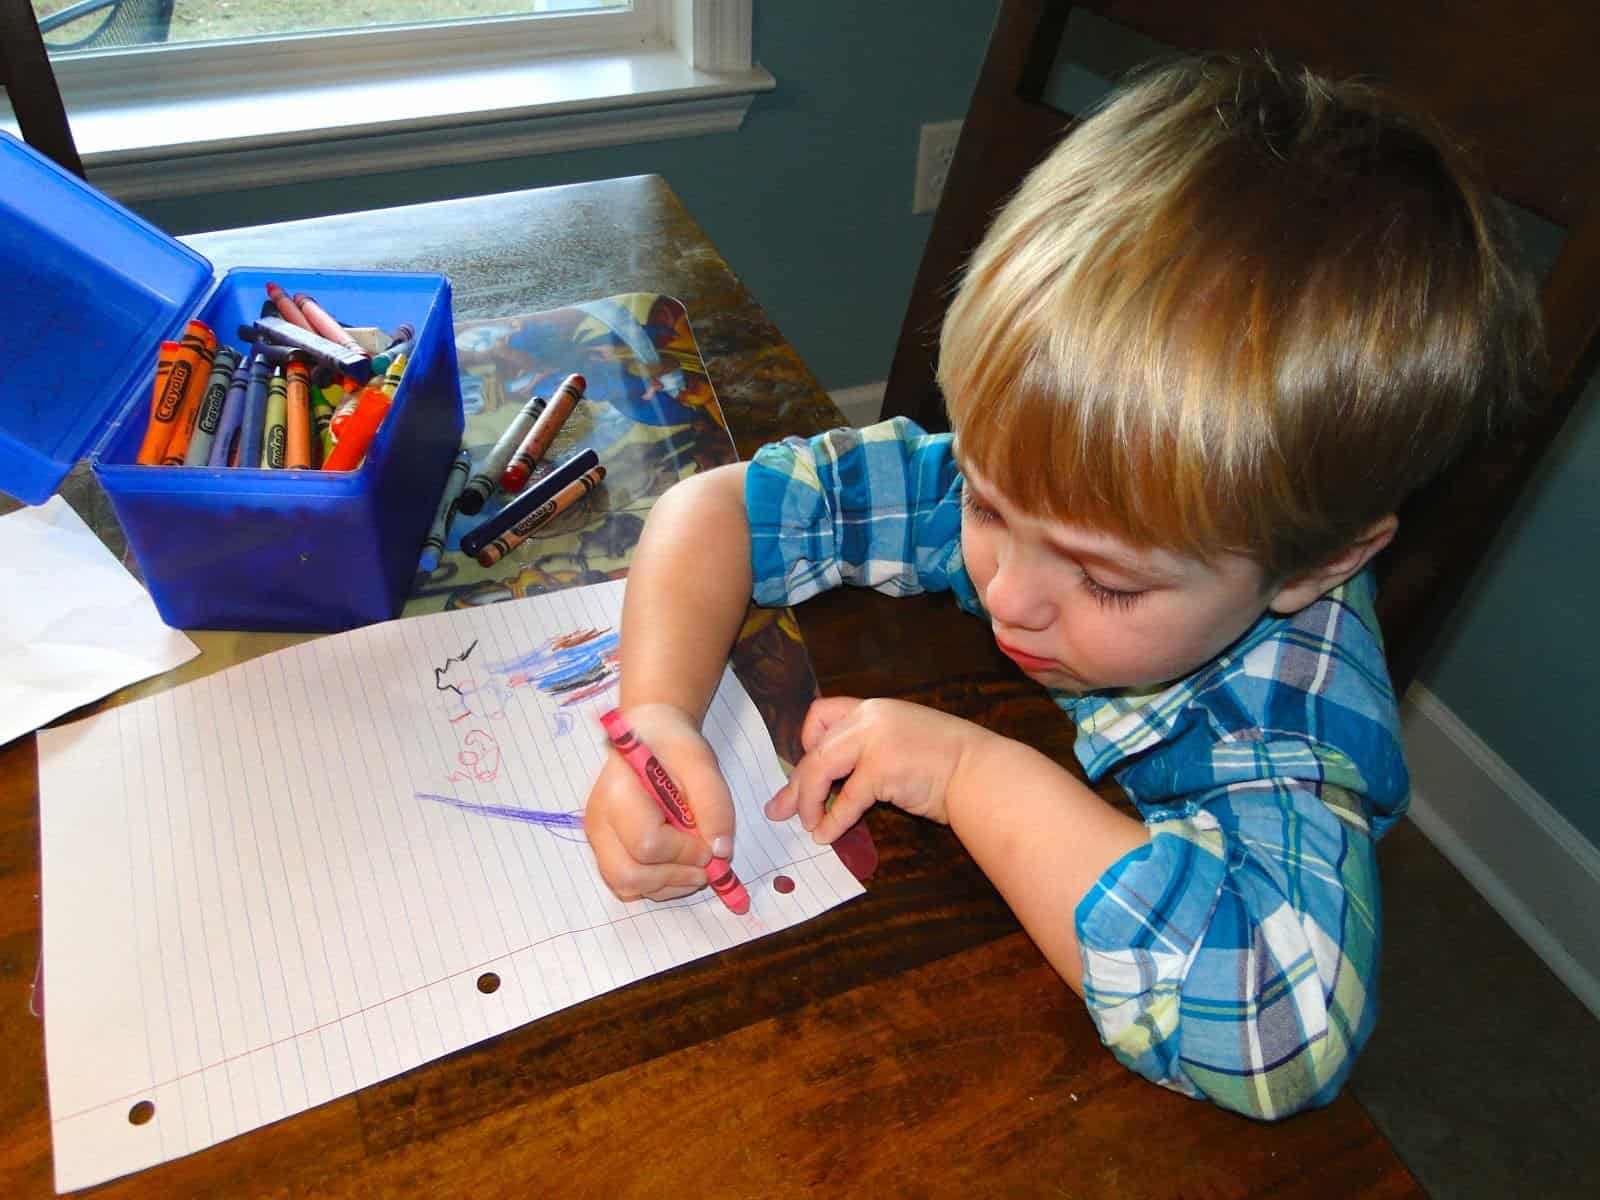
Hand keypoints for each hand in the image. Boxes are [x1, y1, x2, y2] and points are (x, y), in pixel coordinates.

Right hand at [585, 703, 735, 901]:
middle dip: (675, 878)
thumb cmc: (673, 747)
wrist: (649, 737)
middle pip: (629, 875)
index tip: (711, 845)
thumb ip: (714, 806)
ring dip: (669, 885)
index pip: (647, 843)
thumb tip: (720, 852)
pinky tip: (681, 865)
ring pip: (627, 887)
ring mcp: (598, 840)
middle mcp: (599, 822)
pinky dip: (660, 885)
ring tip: (696, 863)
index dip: (686, 852)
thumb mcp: (702, 765)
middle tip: (706, 866)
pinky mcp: (606, 851)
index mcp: (617, 794)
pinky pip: (628, 884)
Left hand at [765, 696, 986, 842]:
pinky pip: (845, 800)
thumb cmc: (949, 765)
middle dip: (796, 783)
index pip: (822, 713)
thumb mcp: (904, 742)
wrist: (983, 774)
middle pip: (814, 747)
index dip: (807, 741)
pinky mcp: (881, 768)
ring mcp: (875, 740)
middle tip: (780, 809)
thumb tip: (833, 784)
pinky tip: (826, 836)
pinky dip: (832, 822)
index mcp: (875, 708)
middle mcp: (871, 717)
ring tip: (807, 824)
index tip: (805, 766)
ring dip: (808, 801)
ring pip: (820, 768)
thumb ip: (870, 751)